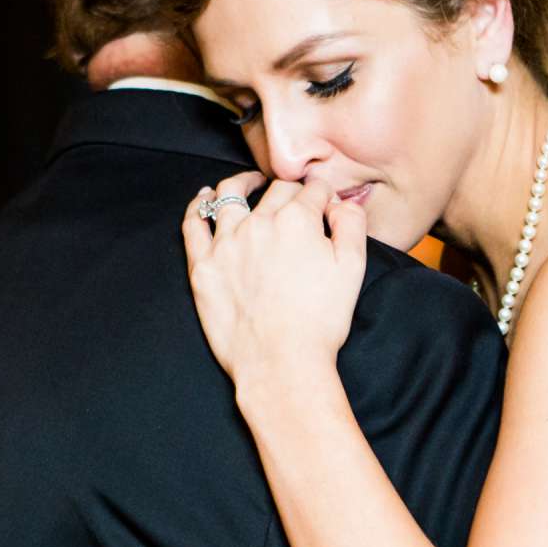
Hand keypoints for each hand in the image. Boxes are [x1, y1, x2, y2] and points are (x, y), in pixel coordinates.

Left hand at [180, 172, 368, 389]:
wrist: (281, 363)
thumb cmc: (320, 321)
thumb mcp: (353, 268)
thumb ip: (351, 223)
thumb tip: (338, 202)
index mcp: (297, 220)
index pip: (312, 190)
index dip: (322, 195)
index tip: (325, 204)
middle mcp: (259, 223)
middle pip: (276, 191)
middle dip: (290, 191)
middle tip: (296, 201)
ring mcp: (226, 243)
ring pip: (230, 195)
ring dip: (243, 183)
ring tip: (249, 183)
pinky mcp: (203, 266)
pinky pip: (194, 223)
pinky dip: (199, 204)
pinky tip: (205, 197)